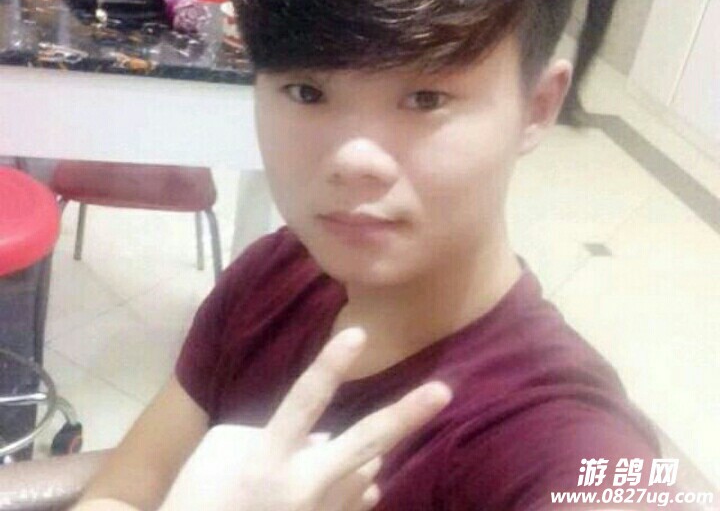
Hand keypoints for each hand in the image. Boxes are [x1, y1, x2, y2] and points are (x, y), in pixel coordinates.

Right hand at [159, 328, 452, 510]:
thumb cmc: (199, 495)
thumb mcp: (223, 449)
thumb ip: (276, 432)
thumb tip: (324, 436)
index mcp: (269, 457)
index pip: (305, 401)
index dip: (330, 366)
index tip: (357, 333)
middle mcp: (304, 486)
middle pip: (365, 443)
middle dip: (406, 415)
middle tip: (444, 391)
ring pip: (367, 469)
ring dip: (360, 456)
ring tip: (326, 461)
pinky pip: (360, 498)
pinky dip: (356, 484)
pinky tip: (343, 484)